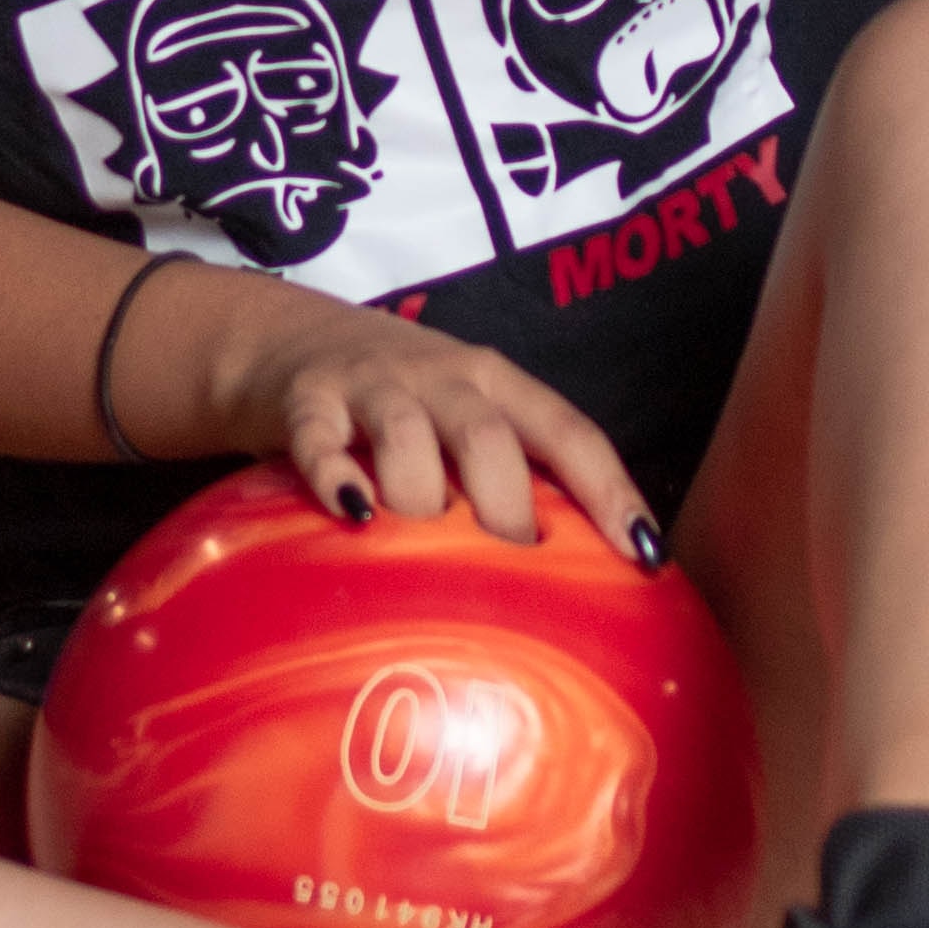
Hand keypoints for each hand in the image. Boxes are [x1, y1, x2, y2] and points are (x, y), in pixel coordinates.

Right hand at [212, 292, 659, 564]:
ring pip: (408, 436)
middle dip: (508, 512)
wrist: (284, 339)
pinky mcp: (307, 400)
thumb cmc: (399, 403)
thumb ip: (506, 478)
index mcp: (497, 384)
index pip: (568, 432)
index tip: (643, 556)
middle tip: (511, 580)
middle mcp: (443, 377)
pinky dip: (338, 477)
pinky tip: (354, 517)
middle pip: (488, 438)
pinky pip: (320, 438)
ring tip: (424, 559)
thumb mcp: (461, 420)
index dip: (611, 491)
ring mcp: (373, 385)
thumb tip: (567, 588)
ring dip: (422, 501)